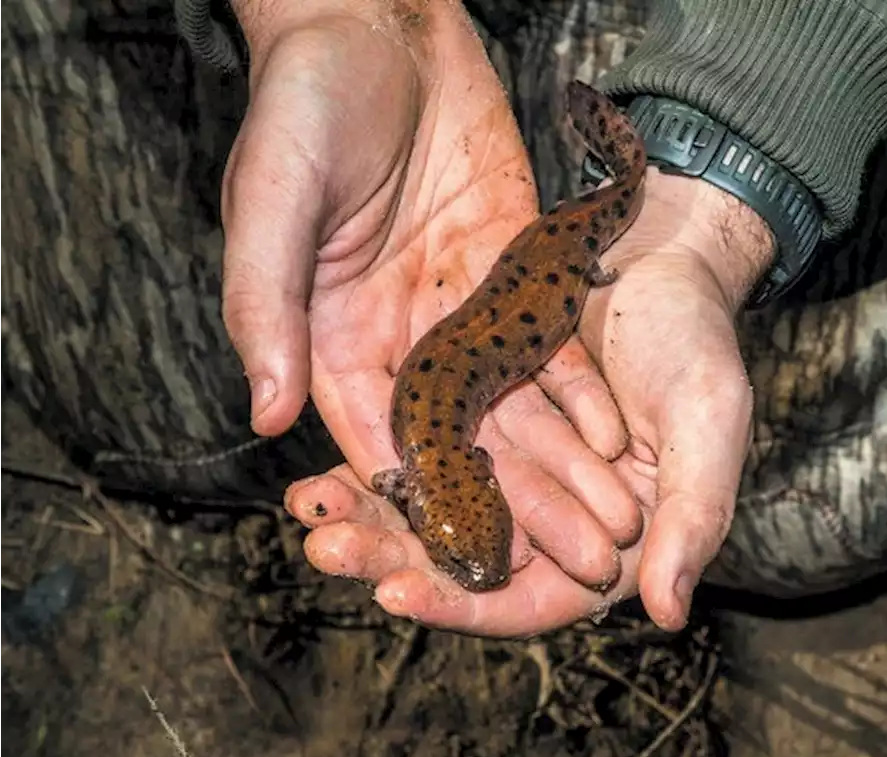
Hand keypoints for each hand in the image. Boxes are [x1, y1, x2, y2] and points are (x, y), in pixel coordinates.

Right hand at [220, 0, 638, 586]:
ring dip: (565, 468)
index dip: (429, 507)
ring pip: (516, 408)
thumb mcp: (270, 203)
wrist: (378, 26)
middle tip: (578, 564)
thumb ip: (266, 308)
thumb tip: (263, 417)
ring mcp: (459, 310)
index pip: (381, 444)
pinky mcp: (510, 272)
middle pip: (466, 444)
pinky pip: (547, 345)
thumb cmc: (303, 105)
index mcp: (332, 340)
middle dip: (522, 506)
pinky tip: (618, 440)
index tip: (478, 568)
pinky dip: (580, 394)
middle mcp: (401, 340)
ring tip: (613, 525)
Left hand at [287, 170, 775, 633]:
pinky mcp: (476, 415)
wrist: (662, 255)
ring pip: (428, 511)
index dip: (464, 604)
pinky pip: (418, 452)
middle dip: (390, 558)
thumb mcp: (707, 427)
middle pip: (459, 562)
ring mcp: (506, 466)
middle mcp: (547, 515)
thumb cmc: (698, 342)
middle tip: (327, 547)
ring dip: (369, 512)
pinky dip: (378, 459)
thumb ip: (693, 519)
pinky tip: (326, 459)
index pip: (527, 599)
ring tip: (309, 504)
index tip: (399, 595)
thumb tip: (666, 612)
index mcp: (604, 540)